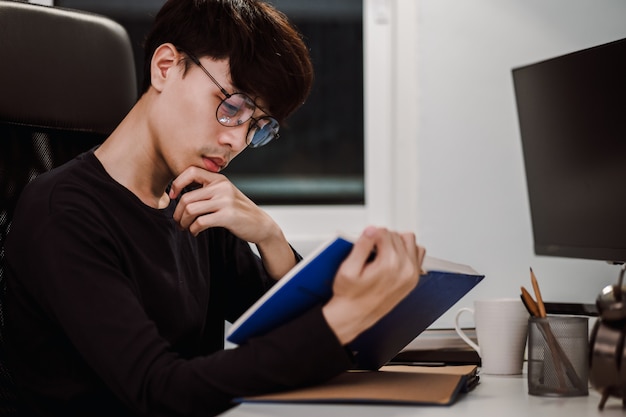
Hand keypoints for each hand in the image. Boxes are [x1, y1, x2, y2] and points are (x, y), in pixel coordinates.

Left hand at [168, 166, 275, 239]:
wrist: (260, 224)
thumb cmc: (239, 211)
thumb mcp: (225, 194)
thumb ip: (208, 190)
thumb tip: (180, 194)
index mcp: (220, 179)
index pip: (191, 171)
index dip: (177, 183)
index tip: (172, 196)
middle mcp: (222, 187)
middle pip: (187, 197)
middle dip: (177, 212)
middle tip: (178, 221)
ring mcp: (225, 201)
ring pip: (191, 210)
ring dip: (183, 222)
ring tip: (185, 228)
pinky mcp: (227, 216)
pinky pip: (200, 222)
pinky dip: (193, 229)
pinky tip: (195, 232)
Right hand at [322, 226, 425, 344]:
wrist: (354, 315)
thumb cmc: (350, 296)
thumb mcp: (348, 269)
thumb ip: (361, 246)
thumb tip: (371, 230)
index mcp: (389, 264)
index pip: (384, 232)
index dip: (370, 234)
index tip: (364, 241)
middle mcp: (405, 269)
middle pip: (396, 235)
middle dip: (381, 238)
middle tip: (369, 249)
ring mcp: (411, 274)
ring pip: (409, 241)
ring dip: (396, 242)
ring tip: (382, 251)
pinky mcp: (413, 279)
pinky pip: (417, 254)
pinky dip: (406, 251)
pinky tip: (393, 257)